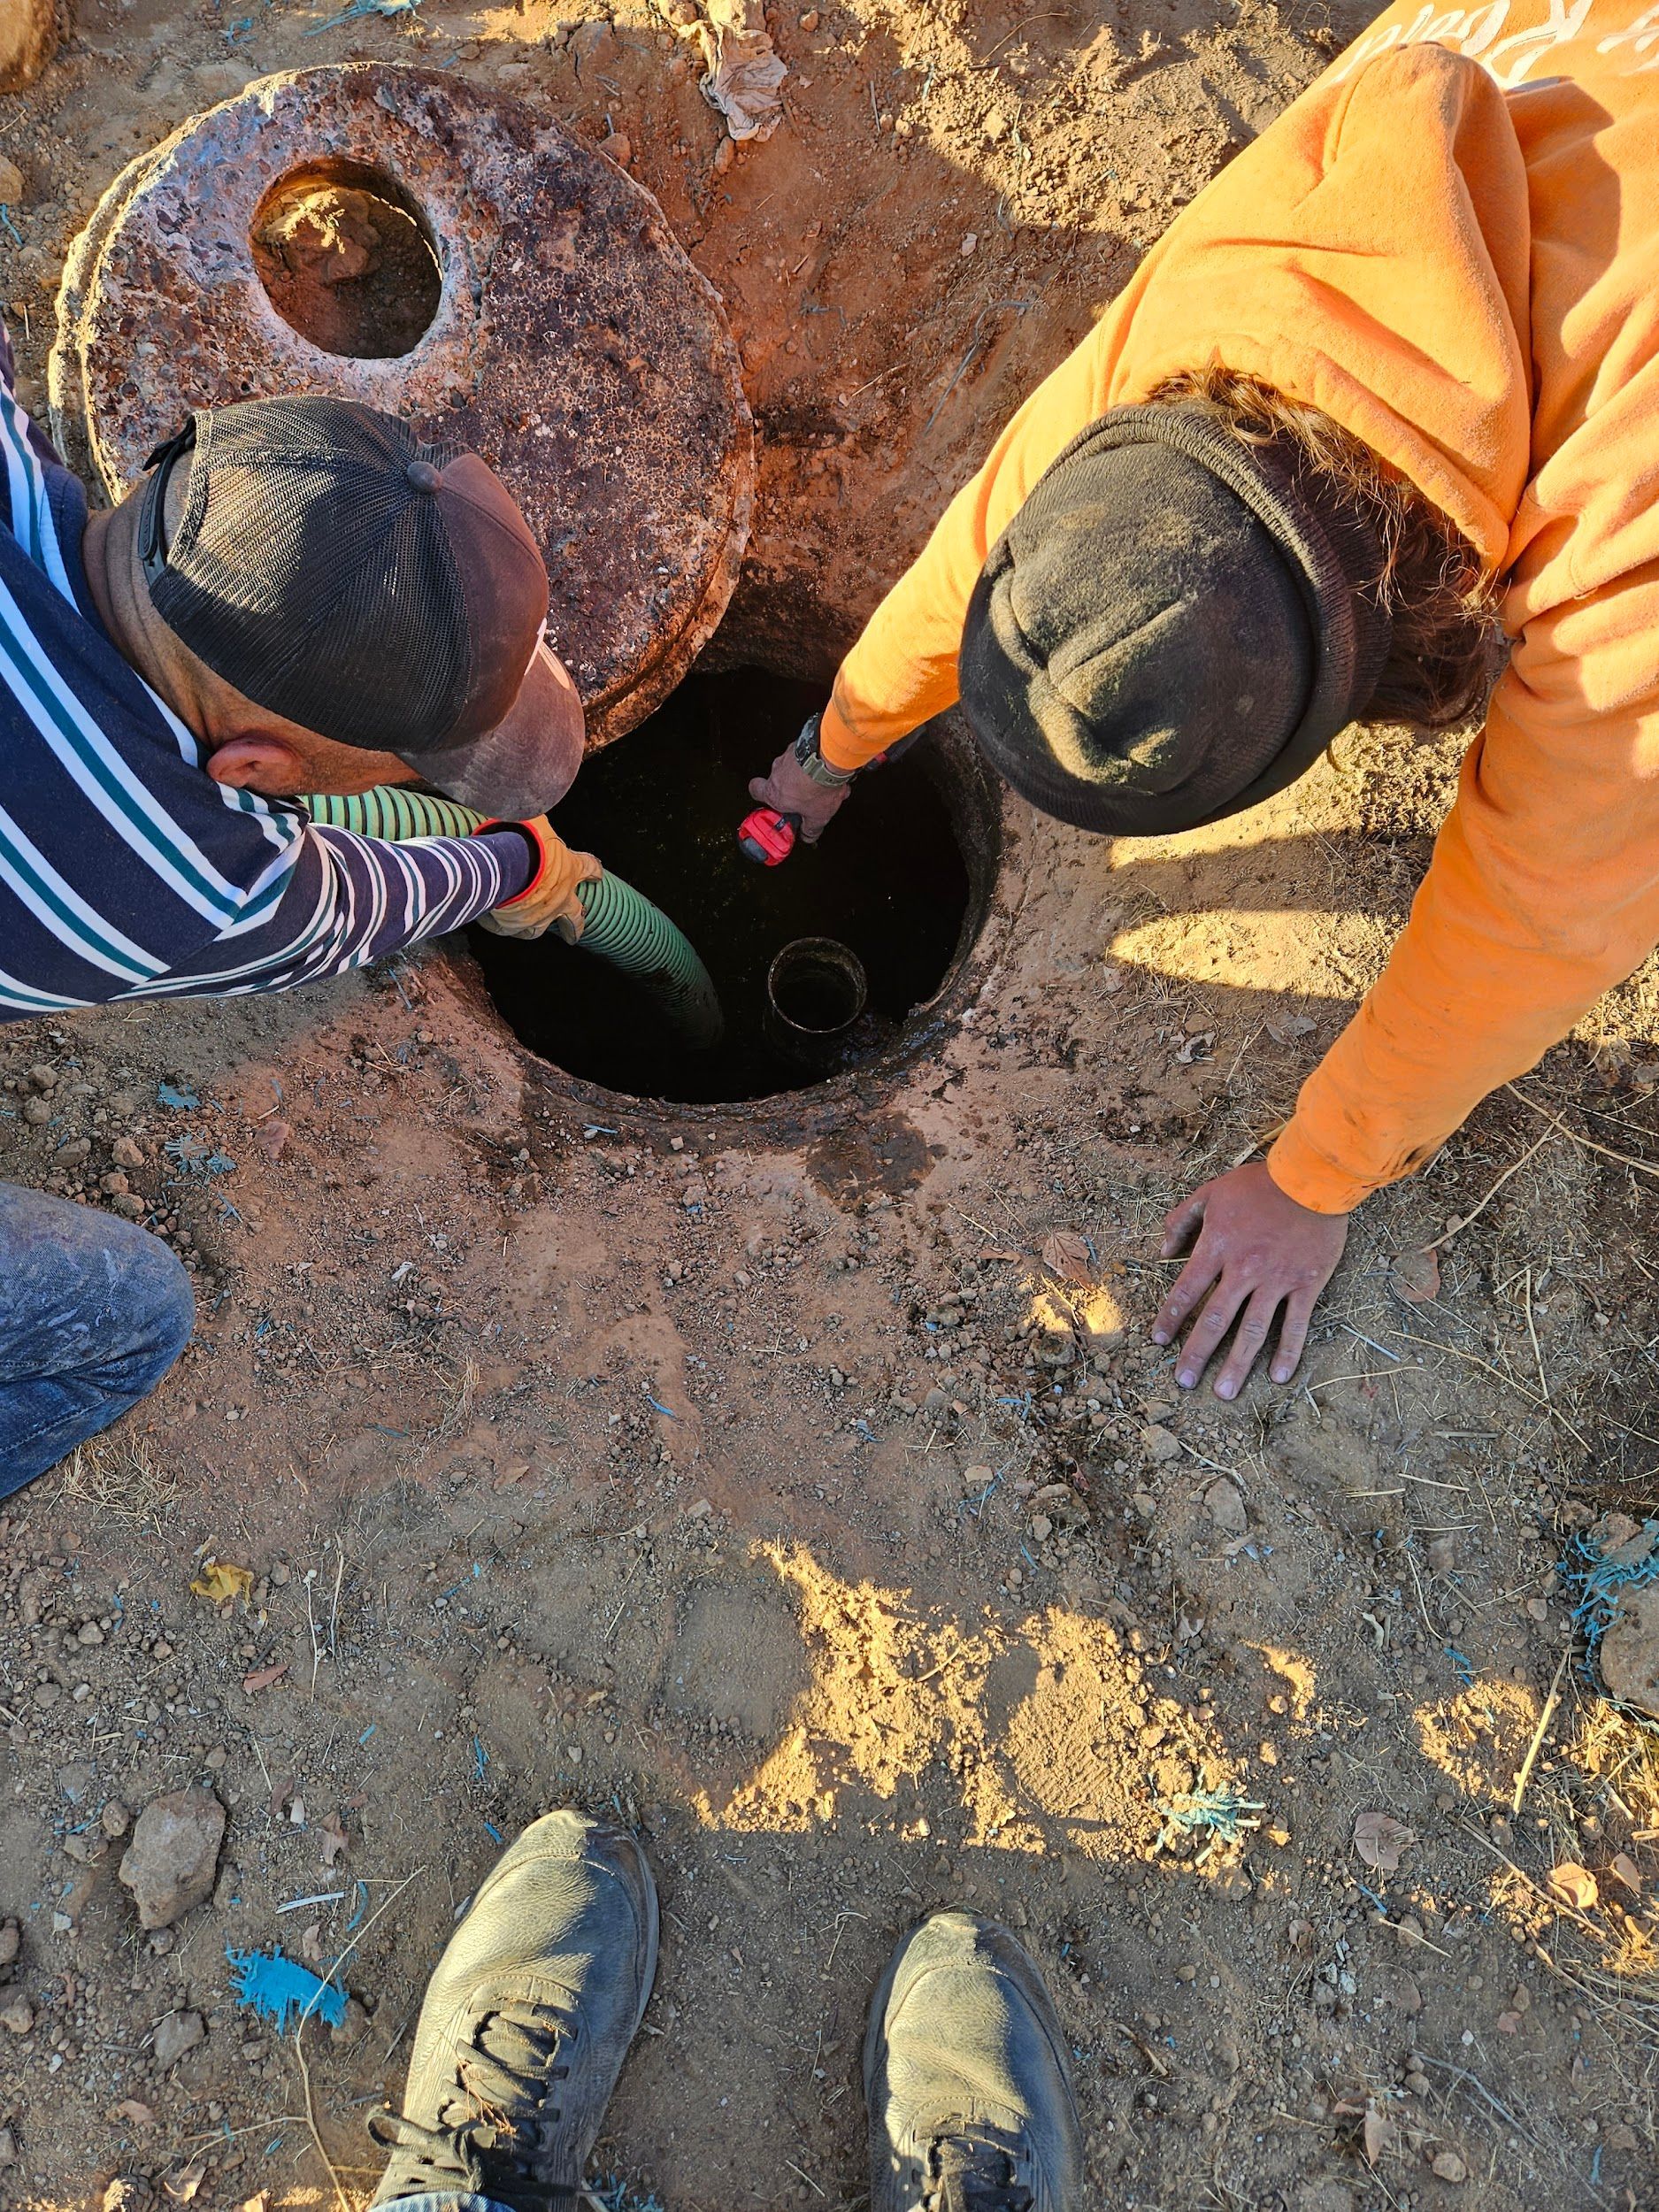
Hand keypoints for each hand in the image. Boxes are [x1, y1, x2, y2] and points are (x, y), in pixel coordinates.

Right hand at [478, 816, 601, 940]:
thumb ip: (538, 820)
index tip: (598, 875)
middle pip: (575, 917)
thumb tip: (531, 803)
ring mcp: (538, 916)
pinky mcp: (514, 925)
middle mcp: (559, 899)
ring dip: (538, 927)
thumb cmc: (525, 839)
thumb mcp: (537, 821)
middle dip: (576, 925)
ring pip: (541, 929)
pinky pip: (508, 928)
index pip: (589, 868)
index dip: (593, 870)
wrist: (505, 865)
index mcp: (570, 871)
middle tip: (576, 933)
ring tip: (534, 929)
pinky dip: (503, 923)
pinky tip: (496, 921)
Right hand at [748, 743, 850, 843]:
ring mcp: (787, 756)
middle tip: (809, 795)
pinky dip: (816, 763)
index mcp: (775, 793)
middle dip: (795, 788)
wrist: (827, 760)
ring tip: (825, 783)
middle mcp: (777, 773)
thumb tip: (809, 835)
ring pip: (795, 768)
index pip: (755, 790)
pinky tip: (830, 771)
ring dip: (808, 775)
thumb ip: (811, 828)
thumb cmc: (816, 787)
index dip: (760, 793)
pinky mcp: (800, 744)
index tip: (771, 798)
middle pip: (780, 780)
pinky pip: (806, 756)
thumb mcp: (817, 817)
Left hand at [1151, 1162, 1347, 1398]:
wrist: (1313, 1178)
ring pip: (1253, 1331)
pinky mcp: (1307, 1285)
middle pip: (1214, 1320)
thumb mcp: (1211, 1192)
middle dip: (1196, 1354)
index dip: (1170, 1318)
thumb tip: (1162, 1252)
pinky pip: (1296, 1325)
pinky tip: (1278, 1377)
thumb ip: (1181, 1220)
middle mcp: (1243, 1270)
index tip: (1159, 1340)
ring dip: (1237, 1364)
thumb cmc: (1259, 1184)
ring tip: (1223, 1393)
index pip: (1186, 1291)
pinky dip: (1288, 1352)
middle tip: (1184, 1382)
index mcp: (1217, 1247)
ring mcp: (1276, 1281)